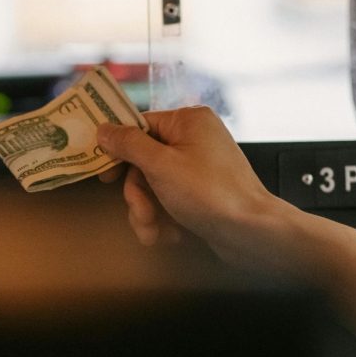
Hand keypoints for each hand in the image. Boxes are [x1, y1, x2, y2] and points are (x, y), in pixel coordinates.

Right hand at [97, 106, 287, 267]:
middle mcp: (195, 140)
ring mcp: (199, 168)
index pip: (140, 126)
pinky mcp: (202, 193)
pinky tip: (171, 235)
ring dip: (148, 212)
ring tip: (155, 233)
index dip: (119, 151)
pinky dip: (165, 219)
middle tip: (141, 213)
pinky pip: (170, 200)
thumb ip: (128, 144)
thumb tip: (104, 129)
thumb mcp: (161, 165)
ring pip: (154, 186)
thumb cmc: (212, 194)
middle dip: (138, 195)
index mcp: (188, 121)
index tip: (104, 174)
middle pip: (144, 162)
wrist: (251, 233)